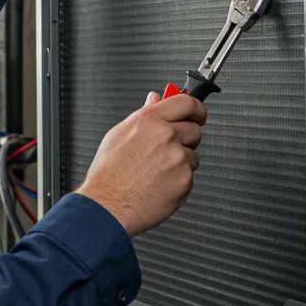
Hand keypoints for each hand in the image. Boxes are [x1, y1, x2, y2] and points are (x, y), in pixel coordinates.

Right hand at [75, 91, 205, 236]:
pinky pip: (189, 176)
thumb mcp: (120, 133)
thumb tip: (156, 99)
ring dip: (181, 162)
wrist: (108, 206)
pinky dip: (178, 180)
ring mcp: (178, 159)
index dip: (195, 108)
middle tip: (168, 148)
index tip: (196, 113)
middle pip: (195, 129)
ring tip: (155, 170)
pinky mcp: (185, 180)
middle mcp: (166, 136)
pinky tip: (158, 183)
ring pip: (192, 155)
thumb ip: (144, 113)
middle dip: (186, 138)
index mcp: (150, 120)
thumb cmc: (109, 173)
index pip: (187, 102)